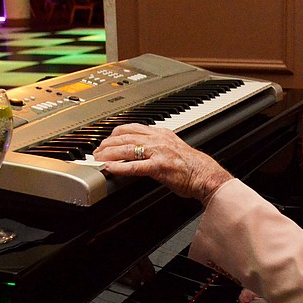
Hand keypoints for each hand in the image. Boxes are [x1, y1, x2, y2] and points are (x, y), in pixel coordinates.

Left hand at [93, 123, 232, 202]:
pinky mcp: (159, 167)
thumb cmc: (192, 167)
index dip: (115, 132)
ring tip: (98, 159)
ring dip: (108, 154)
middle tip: (97, 151)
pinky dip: (119, 167)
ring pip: (127, 148)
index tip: (107, 139)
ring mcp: (158, 152)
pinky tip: (110, 168)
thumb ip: (158, 146)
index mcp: (161, 133)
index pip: (133, 127)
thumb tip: (143, 151)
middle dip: (107, 143)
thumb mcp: (173, 148)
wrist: (206, 175)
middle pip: (125, 136)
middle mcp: (158, 139)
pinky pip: (134, 166)